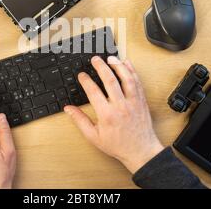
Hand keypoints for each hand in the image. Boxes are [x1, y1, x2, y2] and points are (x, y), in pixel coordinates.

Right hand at [65, 56, 163, 173]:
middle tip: (95, 59)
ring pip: (126, 78)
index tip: (82, 75)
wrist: (140, 151)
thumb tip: (68, 109)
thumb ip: (80, 121)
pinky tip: (127, 64)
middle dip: (101, 67)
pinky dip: (132, 71)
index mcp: (107, 115)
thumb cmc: (118, 145)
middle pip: (110, 80)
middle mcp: (121, 106)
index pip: (93, 92)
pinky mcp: (141, 101)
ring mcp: (133, 102)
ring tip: (110, 58)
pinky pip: (137, 82)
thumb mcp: (94, 136)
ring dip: (118, 66)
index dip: (86, 81)